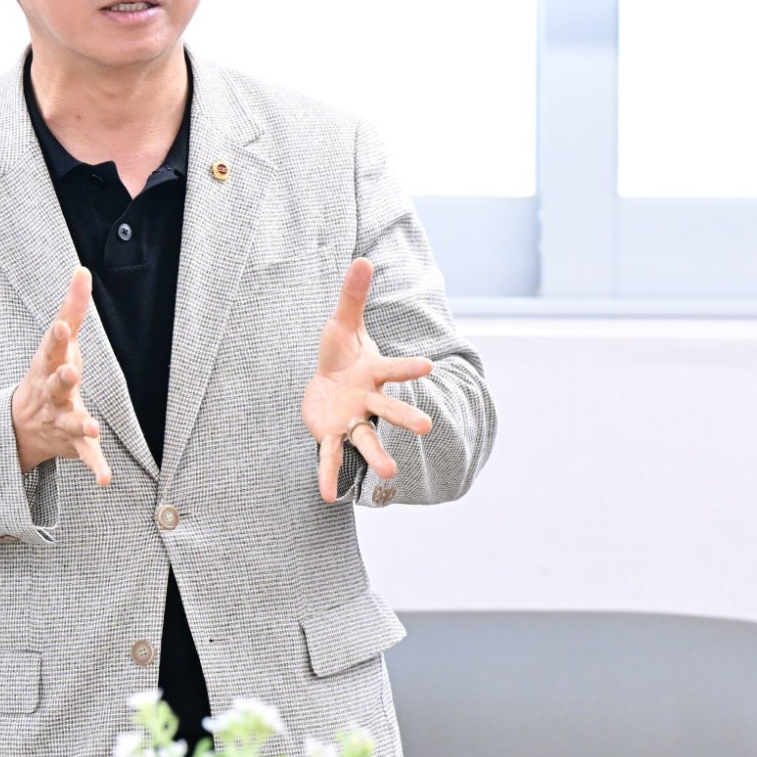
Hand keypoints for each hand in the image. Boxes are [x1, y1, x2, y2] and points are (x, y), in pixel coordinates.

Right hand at [12, 267, 111, 486]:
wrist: (19, 426)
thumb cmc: (46, 373)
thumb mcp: (56, 342)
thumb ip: (72, 307)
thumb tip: (83, 270)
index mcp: (48, 365)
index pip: (51, 348)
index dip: (57, 336)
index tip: (62, 324)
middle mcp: (51, 392)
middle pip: (56, 384)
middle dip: (62, 378)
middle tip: (70, 372)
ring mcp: (59, 418)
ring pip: (70, 420)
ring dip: (81, 423)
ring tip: (93, 426)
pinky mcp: (73, 442)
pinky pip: (84, 454)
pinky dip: (95, 466)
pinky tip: (105, 479)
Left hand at [302, 258, 435, 502]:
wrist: (327, 382)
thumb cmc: (340, 353)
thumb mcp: (342, 323)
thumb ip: (353, 295)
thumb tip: (363, 258)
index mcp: (373, 372)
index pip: (394, 369)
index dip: (409, 367)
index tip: (429, 366)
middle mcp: (368, 400)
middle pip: (389, 409)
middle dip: (405, 416)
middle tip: (426, 426)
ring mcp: (352, 420)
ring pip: (367, 439)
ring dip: (378, 455)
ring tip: (389, 473)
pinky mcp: (331, 435)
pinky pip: (331, 457)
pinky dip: (328, 476)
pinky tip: (327, 497)